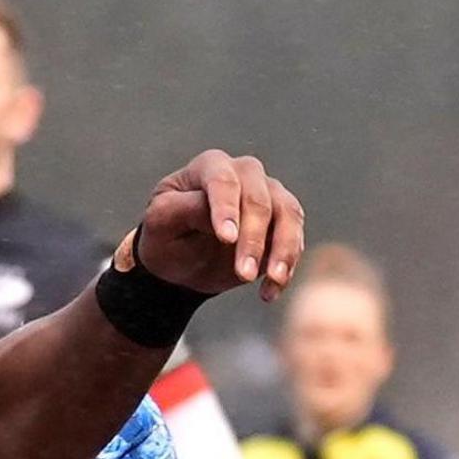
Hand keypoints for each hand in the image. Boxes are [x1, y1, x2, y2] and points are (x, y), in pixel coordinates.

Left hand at [126, 150, 306, 299]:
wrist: (182, 261)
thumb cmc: (167, 235)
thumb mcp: (162, 223)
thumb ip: (186, 210)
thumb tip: (215, 211)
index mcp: (209, 166)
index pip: (222, 181)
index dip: (226, 209)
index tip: (226, 239)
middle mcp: (244, 174)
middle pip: (259, 199)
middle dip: (253, 238)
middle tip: (243, 275)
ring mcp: (269, 194)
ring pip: (288, 214)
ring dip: (282, 250)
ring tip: (273, 280)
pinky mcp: (284, 221)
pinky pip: (295, 239)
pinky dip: (287, 266)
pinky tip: (269, 292)